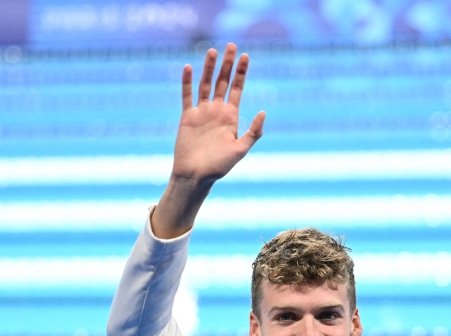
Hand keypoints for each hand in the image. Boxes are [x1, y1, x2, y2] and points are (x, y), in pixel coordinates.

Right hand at [173, 44, 265, 182]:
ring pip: (206, 84)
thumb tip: (263, 112)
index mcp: (231, 117)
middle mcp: (217, 111)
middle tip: (231, 45)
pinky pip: (187, 95)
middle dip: (227, 64)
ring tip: (212, 51)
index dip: (242, 72)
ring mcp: (202, 112)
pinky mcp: (187, 117)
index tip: (245, 56)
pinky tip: (189, 67)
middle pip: (223, 81)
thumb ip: (253, 132)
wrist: (196, 175)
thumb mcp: (240, 149)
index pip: (237, 89)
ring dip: (209, 68)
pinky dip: (188, 82)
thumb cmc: (219, 166)